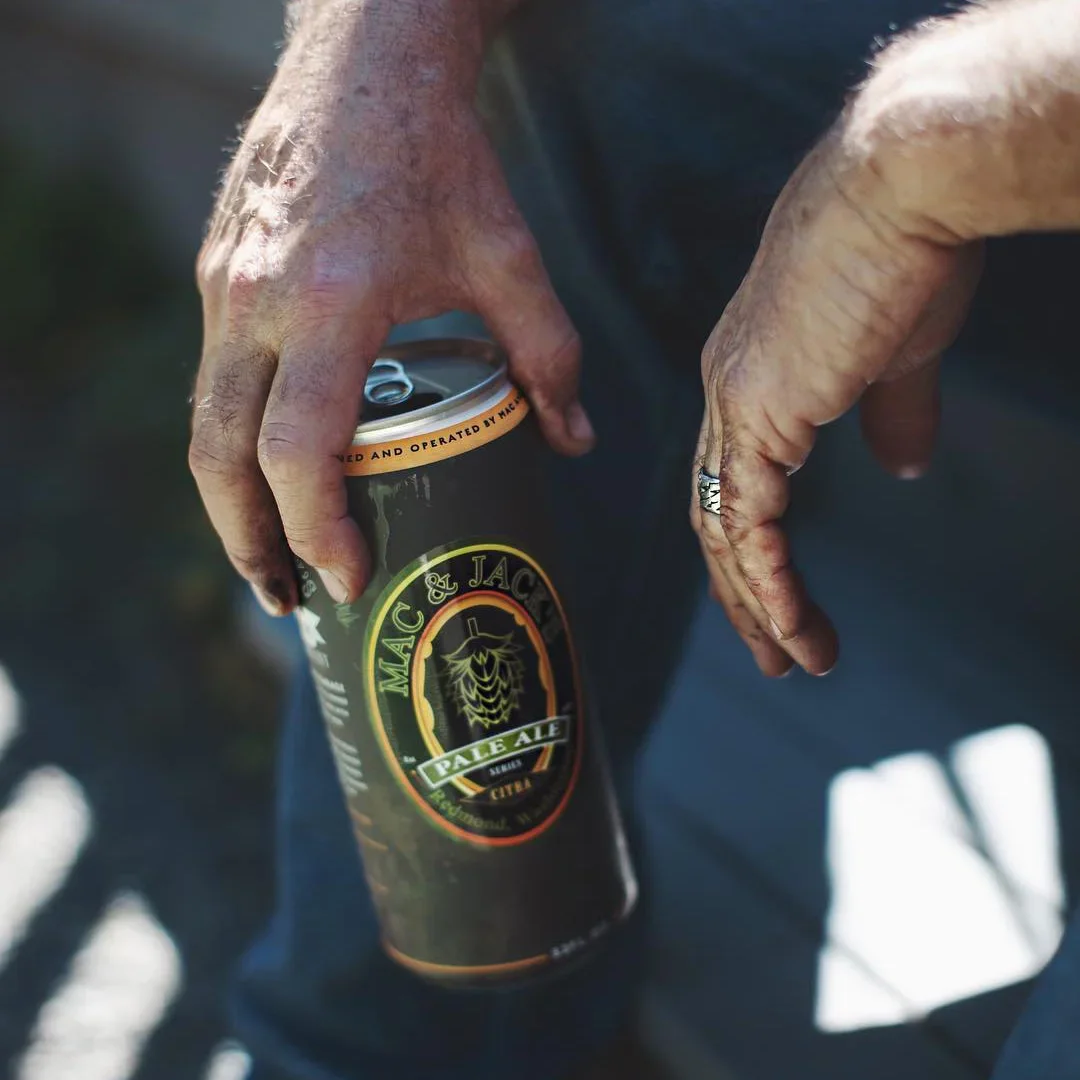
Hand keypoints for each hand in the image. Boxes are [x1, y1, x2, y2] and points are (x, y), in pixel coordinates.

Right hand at [190, 0, 591, 615]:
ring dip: (230, 503)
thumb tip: (573, 441)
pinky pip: (213, 379)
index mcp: (333, 301)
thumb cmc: (439, 155)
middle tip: (289, 598)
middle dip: (249, 542)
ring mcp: (224, 285)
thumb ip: (548, 356)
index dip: (317, 528)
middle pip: (221, 457)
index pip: (298, 449)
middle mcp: (258, 299)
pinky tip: (273, 470)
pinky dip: (234, 442)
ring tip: (271, 556)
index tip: (349, 574)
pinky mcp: (215, 274)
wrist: (364, 61)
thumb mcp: (508, 257)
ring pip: (203, 423)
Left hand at [691, 0, 1079, 675]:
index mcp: (754, 377)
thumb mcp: (899, 352)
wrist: (902, 183)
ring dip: (758, 606)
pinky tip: (794, 629)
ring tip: (790, 660)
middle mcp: (729, 395)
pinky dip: (771, 586)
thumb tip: (903, 466)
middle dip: (744, 594)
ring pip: (725, 533)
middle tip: (771, 653)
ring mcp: (735, 406)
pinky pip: (749, 526)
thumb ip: (891, 414)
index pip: (738, 482)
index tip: (781, 599)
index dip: (755, 547)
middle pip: (717, 518)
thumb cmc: (905, 248)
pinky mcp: (758, 415)